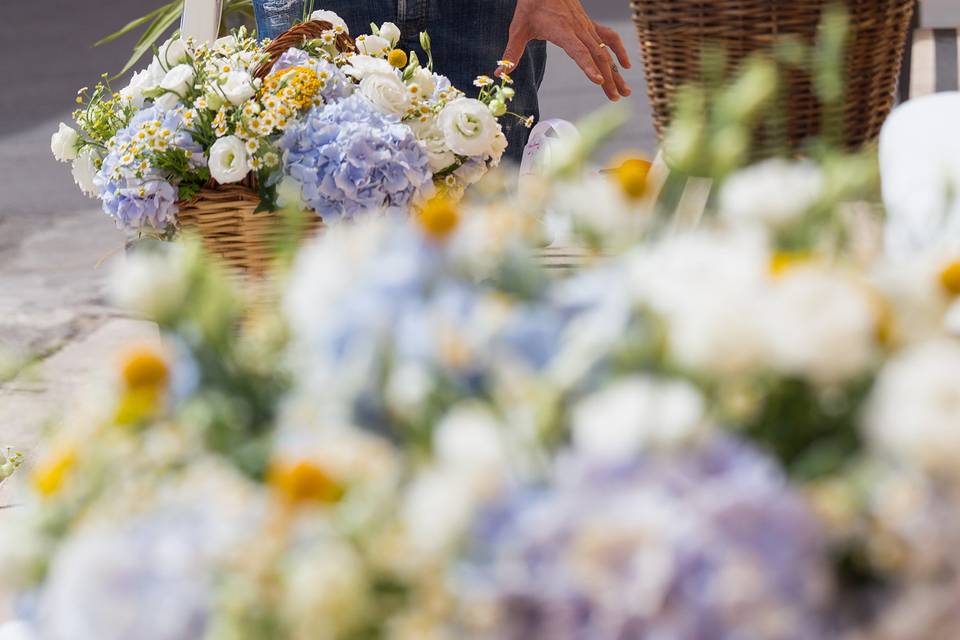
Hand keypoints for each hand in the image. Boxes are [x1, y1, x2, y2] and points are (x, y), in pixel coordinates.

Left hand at [499, 0, 631, 100]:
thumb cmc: (532, 4)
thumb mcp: (519, 28)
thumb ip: (512, 52)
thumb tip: (501, 73)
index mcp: (562, 30)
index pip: (578, 51)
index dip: (588, 66)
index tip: (598, 81)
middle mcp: (578, 29)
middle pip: (597, 56)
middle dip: (608, 78)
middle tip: (615, 97)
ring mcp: (586, 27)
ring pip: (605, 51)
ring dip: (616, 71)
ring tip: (624, 91)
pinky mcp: (589, 25)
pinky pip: (608, 38)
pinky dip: (619, 50)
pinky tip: (626, 65)